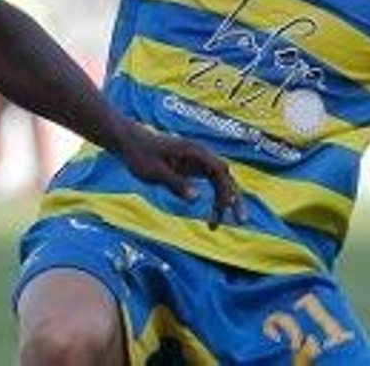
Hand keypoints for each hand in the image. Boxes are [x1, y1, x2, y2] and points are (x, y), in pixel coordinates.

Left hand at [113, 124, 243, 228]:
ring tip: (218, 227)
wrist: (129, 143)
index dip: (226, 188)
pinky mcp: (193, 169)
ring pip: (220, 183)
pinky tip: (211, 219)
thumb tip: (196, 198)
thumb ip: (175, 184)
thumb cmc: (140, 154)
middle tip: (240, 221)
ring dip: (224, 203)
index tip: (226, 206)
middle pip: (225, 177)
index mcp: (193, 151)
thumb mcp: (154, 172)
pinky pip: (212, 186)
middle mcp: (200, 155)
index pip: (219, 170)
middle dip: (233, 198)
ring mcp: (198, 162)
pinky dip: (215, 201)